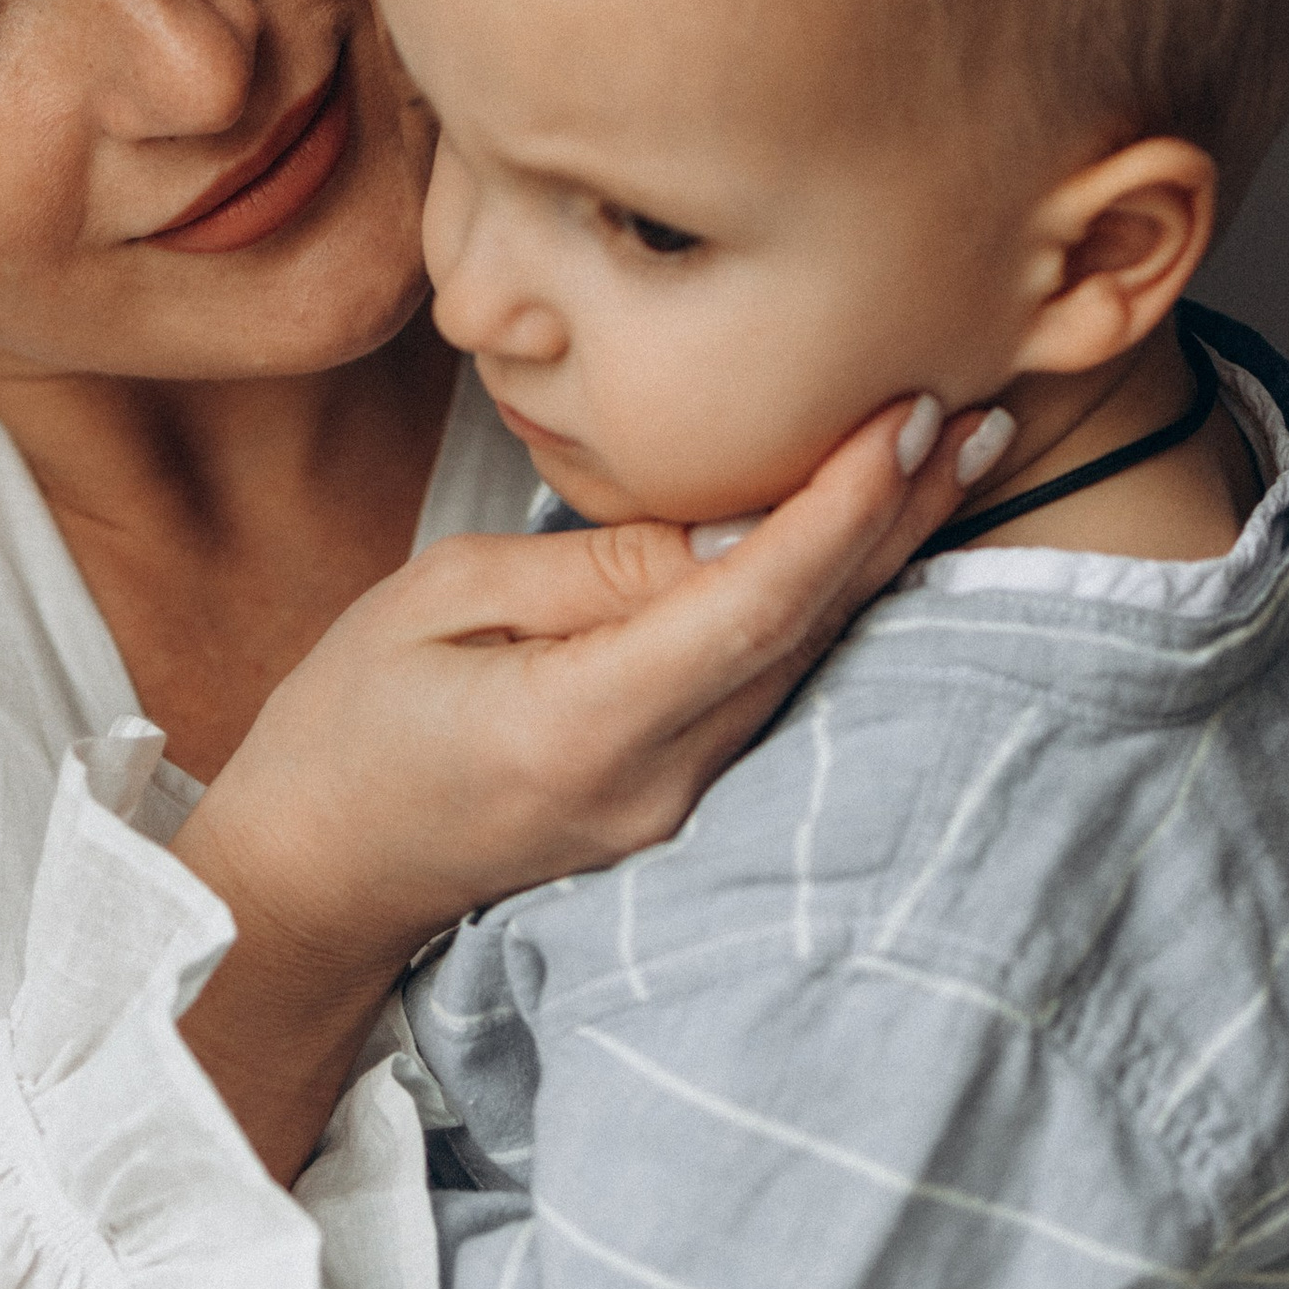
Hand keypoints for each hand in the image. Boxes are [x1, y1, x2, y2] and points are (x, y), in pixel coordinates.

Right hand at [176, 394, 982, 1178]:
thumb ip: (592, 566)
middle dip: (893, 520)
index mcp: (579, 727)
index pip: (749, 606)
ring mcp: (672, 811)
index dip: (840, 509)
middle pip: (802, 637)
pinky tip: (864, 545)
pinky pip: (766, 694)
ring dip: (874, 561)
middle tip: (970, 415)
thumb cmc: (349, 725)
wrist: (317, 874)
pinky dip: (820, 608)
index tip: (905, 418)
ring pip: (800, 667)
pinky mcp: (675, 808)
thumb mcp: (442, 598)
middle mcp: (650, 784)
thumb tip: (727, 524)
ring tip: (946, 458)